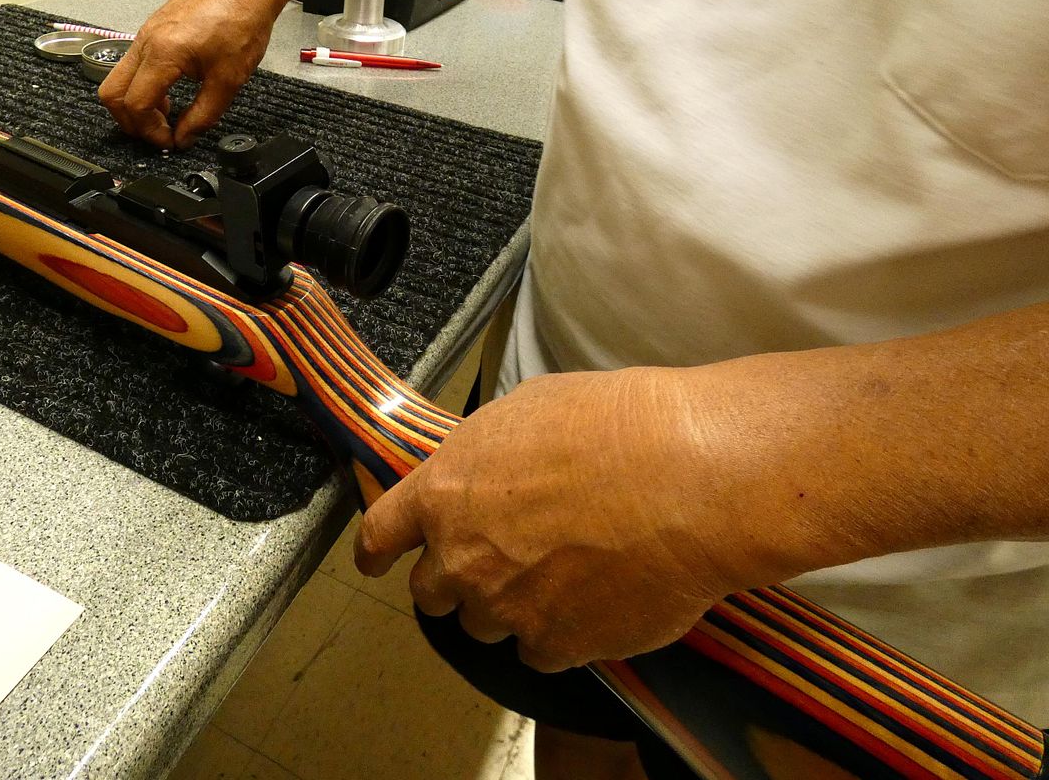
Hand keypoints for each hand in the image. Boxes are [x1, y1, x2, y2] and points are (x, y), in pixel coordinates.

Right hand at [99, 0, 287, 148]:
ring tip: (168, 110)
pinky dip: (143, 84)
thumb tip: (184, 139)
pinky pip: (133, 63)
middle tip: (159, 132)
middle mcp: (146, 40)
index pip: (136, 105)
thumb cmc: (243, 21)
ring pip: (119, 78)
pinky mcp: (152, 28)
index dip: (150, 131)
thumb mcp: (228, 80)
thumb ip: (202, 116)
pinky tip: (170, 89)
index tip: (170, 140)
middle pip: (112, 93)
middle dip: (131, 121)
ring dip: (137, 102)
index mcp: (163, 53)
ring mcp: (146, 32)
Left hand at [353, 369, 795, 671]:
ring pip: (485, 625)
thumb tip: (484, 470)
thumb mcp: (525, 411)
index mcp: (443, 492)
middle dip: (454, 579)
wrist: (687, 477)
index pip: (379, 534)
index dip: (375, 550)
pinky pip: (538, 652)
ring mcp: (507, 608)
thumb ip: (484, 455)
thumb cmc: (614, 427)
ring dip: (508, 606)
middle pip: (430, 593)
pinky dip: (557, 633)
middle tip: (497, 559)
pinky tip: (589, 600)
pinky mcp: (557, 645)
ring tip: (559, 571)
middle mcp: (462, 558)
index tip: (376, 561)